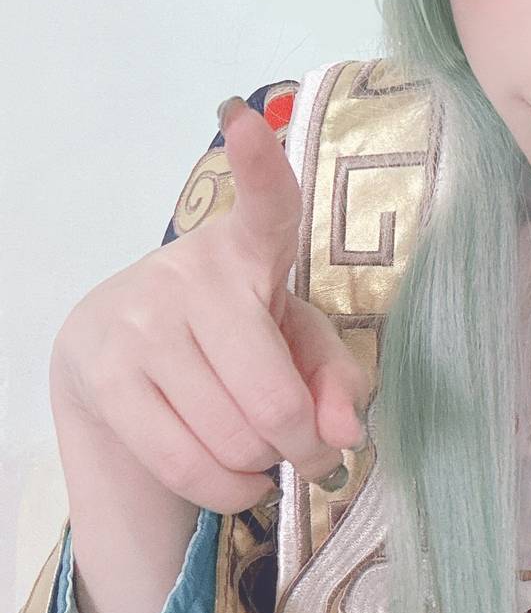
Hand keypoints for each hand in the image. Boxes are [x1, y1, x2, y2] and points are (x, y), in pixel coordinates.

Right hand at [49, 97, 369, 514]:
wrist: (115, 360)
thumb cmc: (233, 339)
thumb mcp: (297, 342)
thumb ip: (337, 379)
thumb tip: (343, 432)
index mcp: (250, 249)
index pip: (264, 205)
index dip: (260, 167)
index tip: (245, 123)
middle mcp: (191, 275)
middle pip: (272, 398)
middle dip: (304, 446)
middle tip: (309, 450)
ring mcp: (140, 325)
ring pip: (233, 439)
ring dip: (264, 467)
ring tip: (262, 451)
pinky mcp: (106, 377)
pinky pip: (187, 464)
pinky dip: (230, 490)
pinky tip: (239, 479)